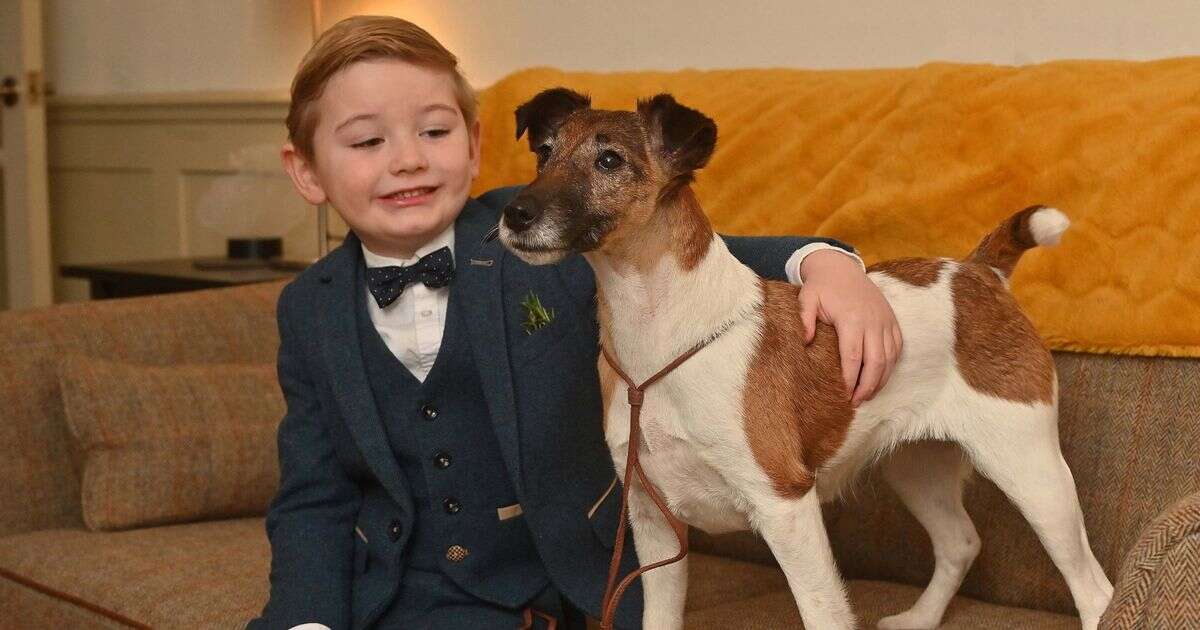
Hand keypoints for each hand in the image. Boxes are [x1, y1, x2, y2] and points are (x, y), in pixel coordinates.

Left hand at [797, 250, 901, 405]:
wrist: (841, 268)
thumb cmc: (822, 287)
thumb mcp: (807, 299)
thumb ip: (804, 320)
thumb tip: (805, 342)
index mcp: (852, 318)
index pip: (853, 357)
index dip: (850, 379)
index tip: (843, 395)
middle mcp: (873, 321)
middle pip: (875, 362)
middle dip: (867, 386)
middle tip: (856, 402)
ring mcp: (885, 321)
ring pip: (889, 358)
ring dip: (880, 379)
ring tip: (867, 395)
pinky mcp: (892, 321)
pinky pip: (897, 348)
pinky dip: (890, 366)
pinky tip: (879, 378)